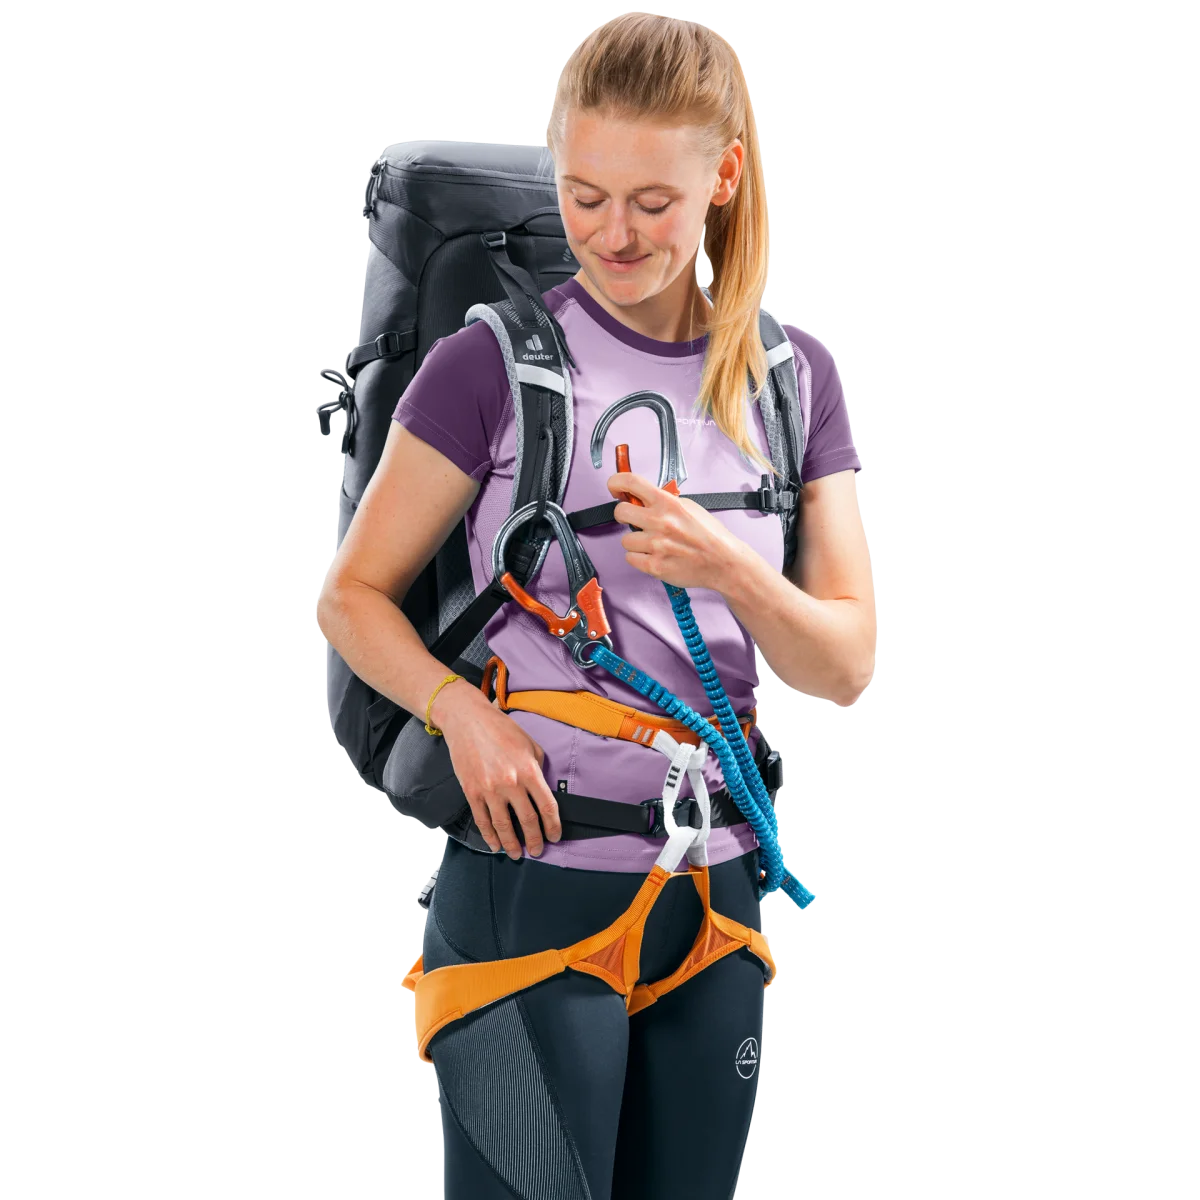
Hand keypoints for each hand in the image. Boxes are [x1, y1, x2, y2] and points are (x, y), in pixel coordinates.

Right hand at [439, 687, 561, 858]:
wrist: (467, 721)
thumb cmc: (500, 729)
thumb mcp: (530, 744)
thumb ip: (539, 767)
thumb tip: (543, 789)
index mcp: (529, 771)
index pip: (547, 807)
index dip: (553, 826)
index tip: (555, 836)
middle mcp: (511, 783)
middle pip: (528, 821)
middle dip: (535, 840)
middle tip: (538, 850)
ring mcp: (490, 789)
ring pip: (504, 826)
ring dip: (512, 844)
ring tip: (517, 854)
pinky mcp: (472, 792)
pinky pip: (482, 820)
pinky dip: (490, 836)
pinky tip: (495, 844)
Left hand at [607, 471, 748, 590]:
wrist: (723, 561)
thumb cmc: (709, 535)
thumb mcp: (689, 507)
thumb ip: (665, 501)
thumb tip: (643, 498)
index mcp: (668, 503)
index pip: (631, 482)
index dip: (616, 482)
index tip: (614, 486)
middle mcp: (659, 522)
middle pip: (620, 512)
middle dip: (624, 515)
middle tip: (634, 519)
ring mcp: (656, 545)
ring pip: (625, 540)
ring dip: (636, 541)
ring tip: (653, 543)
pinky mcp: (654, 566)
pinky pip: (631, 558)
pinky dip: (639, 558)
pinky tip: (654, 555)